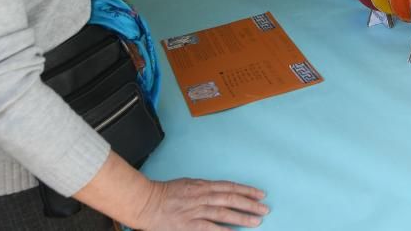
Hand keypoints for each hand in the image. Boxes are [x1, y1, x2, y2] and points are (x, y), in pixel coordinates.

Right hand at [133, 178, 268, 230]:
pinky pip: (209, 228)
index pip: (230, 187)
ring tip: (256, 221)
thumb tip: (221, 192)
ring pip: (224, 213)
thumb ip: (205, 188)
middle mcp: (202, 196)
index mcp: (203, 185)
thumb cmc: (164, 193)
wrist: (145, 202)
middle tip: (265, 208)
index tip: (260, 194)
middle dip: (250, 203)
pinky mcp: (188, 225)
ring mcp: (196, 211)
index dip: (247, 190)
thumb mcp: (188, 184)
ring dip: (242, 217)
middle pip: (231, 199)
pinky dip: (223, 230)